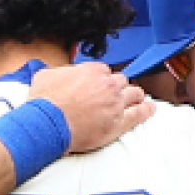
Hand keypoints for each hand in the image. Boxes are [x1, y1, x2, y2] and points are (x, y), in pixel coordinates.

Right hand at [30, 61, 153, 152]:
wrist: (48, 124)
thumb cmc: (44, 102)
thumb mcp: (45, 76)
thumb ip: (58, 71)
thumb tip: (58, 73)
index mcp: (92, 70)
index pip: (104, 71)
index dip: (101, 79)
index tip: (97, 86)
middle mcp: (107, 84)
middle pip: (121, 81)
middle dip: (117, 87)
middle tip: (113, 94)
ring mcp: (115, 103)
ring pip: (134, 93)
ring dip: (134, 95)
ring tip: (136, 99)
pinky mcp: (119, 123)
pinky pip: (139, 114)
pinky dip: (146, 110)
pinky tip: (150, 108)